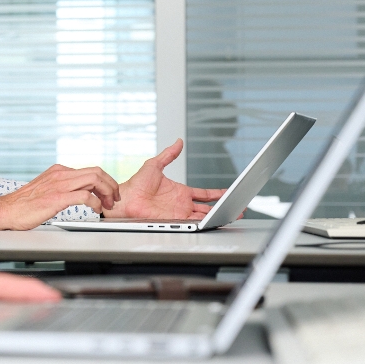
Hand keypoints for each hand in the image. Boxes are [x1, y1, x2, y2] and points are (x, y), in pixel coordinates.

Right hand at [0, 164, 119, 229]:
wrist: (7, 210)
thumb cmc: (24, 204)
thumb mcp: (46, 189)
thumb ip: (63, 186)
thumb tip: (80, 191)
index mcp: (58, 171)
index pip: (90, 170)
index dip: (105, 182)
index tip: (109, 194)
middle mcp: (60, 174)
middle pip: (96, 171)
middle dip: (111, 185)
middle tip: (114, 199)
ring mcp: (59, 184)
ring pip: (94, 179)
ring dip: (107, 192)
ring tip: (108, 205)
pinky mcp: (57, 197)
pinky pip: (85, 195)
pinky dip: (95, 202)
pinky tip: (95, 210)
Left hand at [102, 139, 225, 219]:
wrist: (127, 199)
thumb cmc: (136, 184)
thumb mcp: (155, 165)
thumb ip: (168, 154)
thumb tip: (177, 142)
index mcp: (180, 191)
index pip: (204, 193)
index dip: (217, 193)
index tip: (229, 192)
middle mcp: (182, 203)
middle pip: (208, 206)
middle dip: (223, 207)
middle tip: (238, 207)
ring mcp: (180, 213)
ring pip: (204, 215)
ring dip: (218, 215)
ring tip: (233, 215)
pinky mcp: (176, 220)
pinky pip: (194, 222)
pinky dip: (206, 222)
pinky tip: (216, 221)